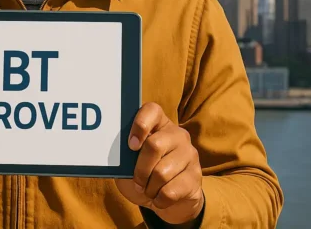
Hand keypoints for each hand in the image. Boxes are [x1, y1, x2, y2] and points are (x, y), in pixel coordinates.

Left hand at [115, 102, 203, 225]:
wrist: (169, 199)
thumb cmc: (144, 174)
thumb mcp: (130, 162)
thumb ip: (125, 153)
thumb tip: (114, 153)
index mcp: (159, 123)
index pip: (152, 110)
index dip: (139, 126)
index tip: (130, 146)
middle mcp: (177, 134)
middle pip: (154, 145)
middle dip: (139, 169)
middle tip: (136, 181)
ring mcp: (190, 154)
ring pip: (162, 172)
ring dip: (149, 188)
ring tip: (148, 190)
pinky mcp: (196, 176)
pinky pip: (171, 191)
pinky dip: (159, 199)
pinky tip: (159, 198)